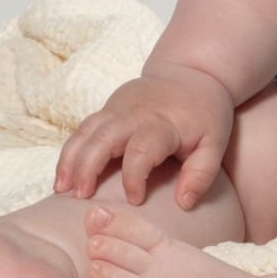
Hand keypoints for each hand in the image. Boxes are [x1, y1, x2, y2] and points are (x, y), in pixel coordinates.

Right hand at [52, 65, 234, 208]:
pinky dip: (70, 151)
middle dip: (88, 167)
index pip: (142, 149)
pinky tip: (64, 176)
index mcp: (164, 123)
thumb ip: (202, 173)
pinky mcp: (109, 107)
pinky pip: (83, 128)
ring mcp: (118, 107)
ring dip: (70, 160)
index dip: (134, 176)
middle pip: (104, 137)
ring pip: (86, 131)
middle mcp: (136, 113)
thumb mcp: (215, 142)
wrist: (193, 74)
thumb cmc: (205, 115)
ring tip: (61, 190)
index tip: (135, 200)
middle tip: (80, 197)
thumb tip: (183, 203)